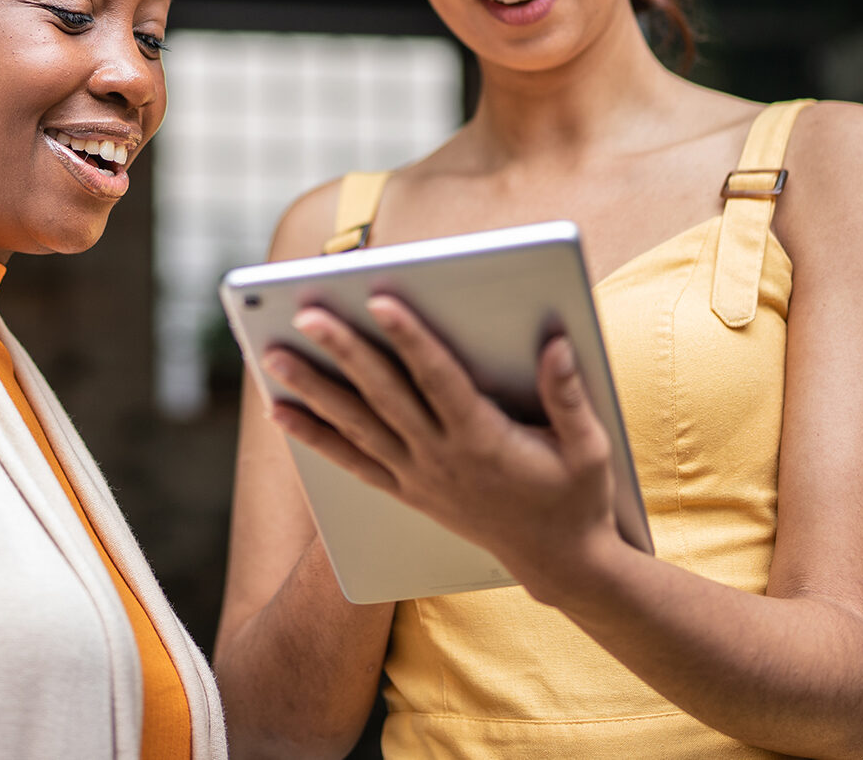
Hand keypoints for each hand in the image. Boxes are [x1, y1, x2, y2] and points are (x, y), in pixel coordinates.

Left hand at [261, 294, 628, 604]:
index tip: (380, 300)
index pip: (439, 379)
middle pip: (383, 396)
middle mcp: (441, 458)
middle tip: (305, 314)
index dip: (410, 338)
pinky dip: (313, 436)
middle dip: (343, 351)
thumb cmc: (576, 496)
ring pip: (355, 426)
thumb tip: (554, 342)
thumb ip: (569, 394)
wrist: (557, 562)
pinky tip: (279, 411)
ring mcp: (417, 477)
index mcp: (485, 439)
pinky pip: (350, 462)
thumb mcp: (589, 447)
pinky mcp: (406, 491)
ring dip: (312, 389)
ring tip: (272, 355)